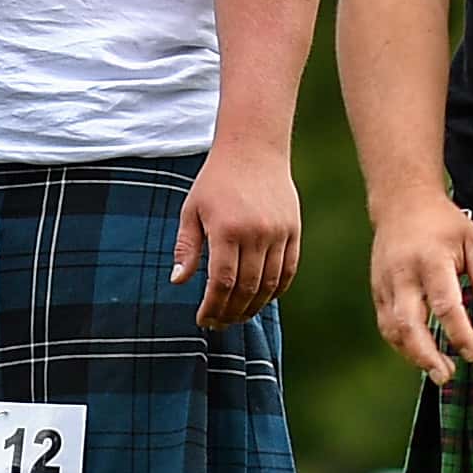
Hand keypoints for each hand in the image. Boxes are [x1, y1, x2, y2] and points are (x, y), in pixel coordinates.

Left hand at [174, 135, 302, 329]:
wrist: (253, 148)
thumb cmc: (216, 180)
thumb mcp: (192, 210)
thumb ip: (187, 247)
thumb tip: (178, 281)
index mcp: (226, 229)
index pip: (222, 282)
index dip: (213, 307)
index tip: (203, 319)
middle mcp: (256, 233)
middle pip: (246, 288)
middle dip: (231, 313)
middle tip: (219, 324)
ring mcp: (278, 233)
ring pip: (269, 284)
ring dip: (253, 307)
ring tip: (238, 316)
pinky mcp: (293, 231)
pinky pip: (288, 270)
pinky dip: (276, 290)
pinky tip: (262, 299)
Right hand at [368, 195, 472, 381]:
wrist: (401, 203)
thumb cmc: (445, 224)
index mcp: (431, 259)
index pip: (444, 304)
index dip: (459, 332)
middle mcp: (403, 274)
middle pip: (408, 323)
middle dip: (426, 355)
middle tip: (447, 376)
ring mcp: (385, 283)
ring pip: (392, 329)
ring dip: (413, 355)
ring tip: (439, 371)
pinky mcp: (377, 291)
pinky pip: (386, 325)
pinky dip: (402, 345)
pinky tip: (422, 354)